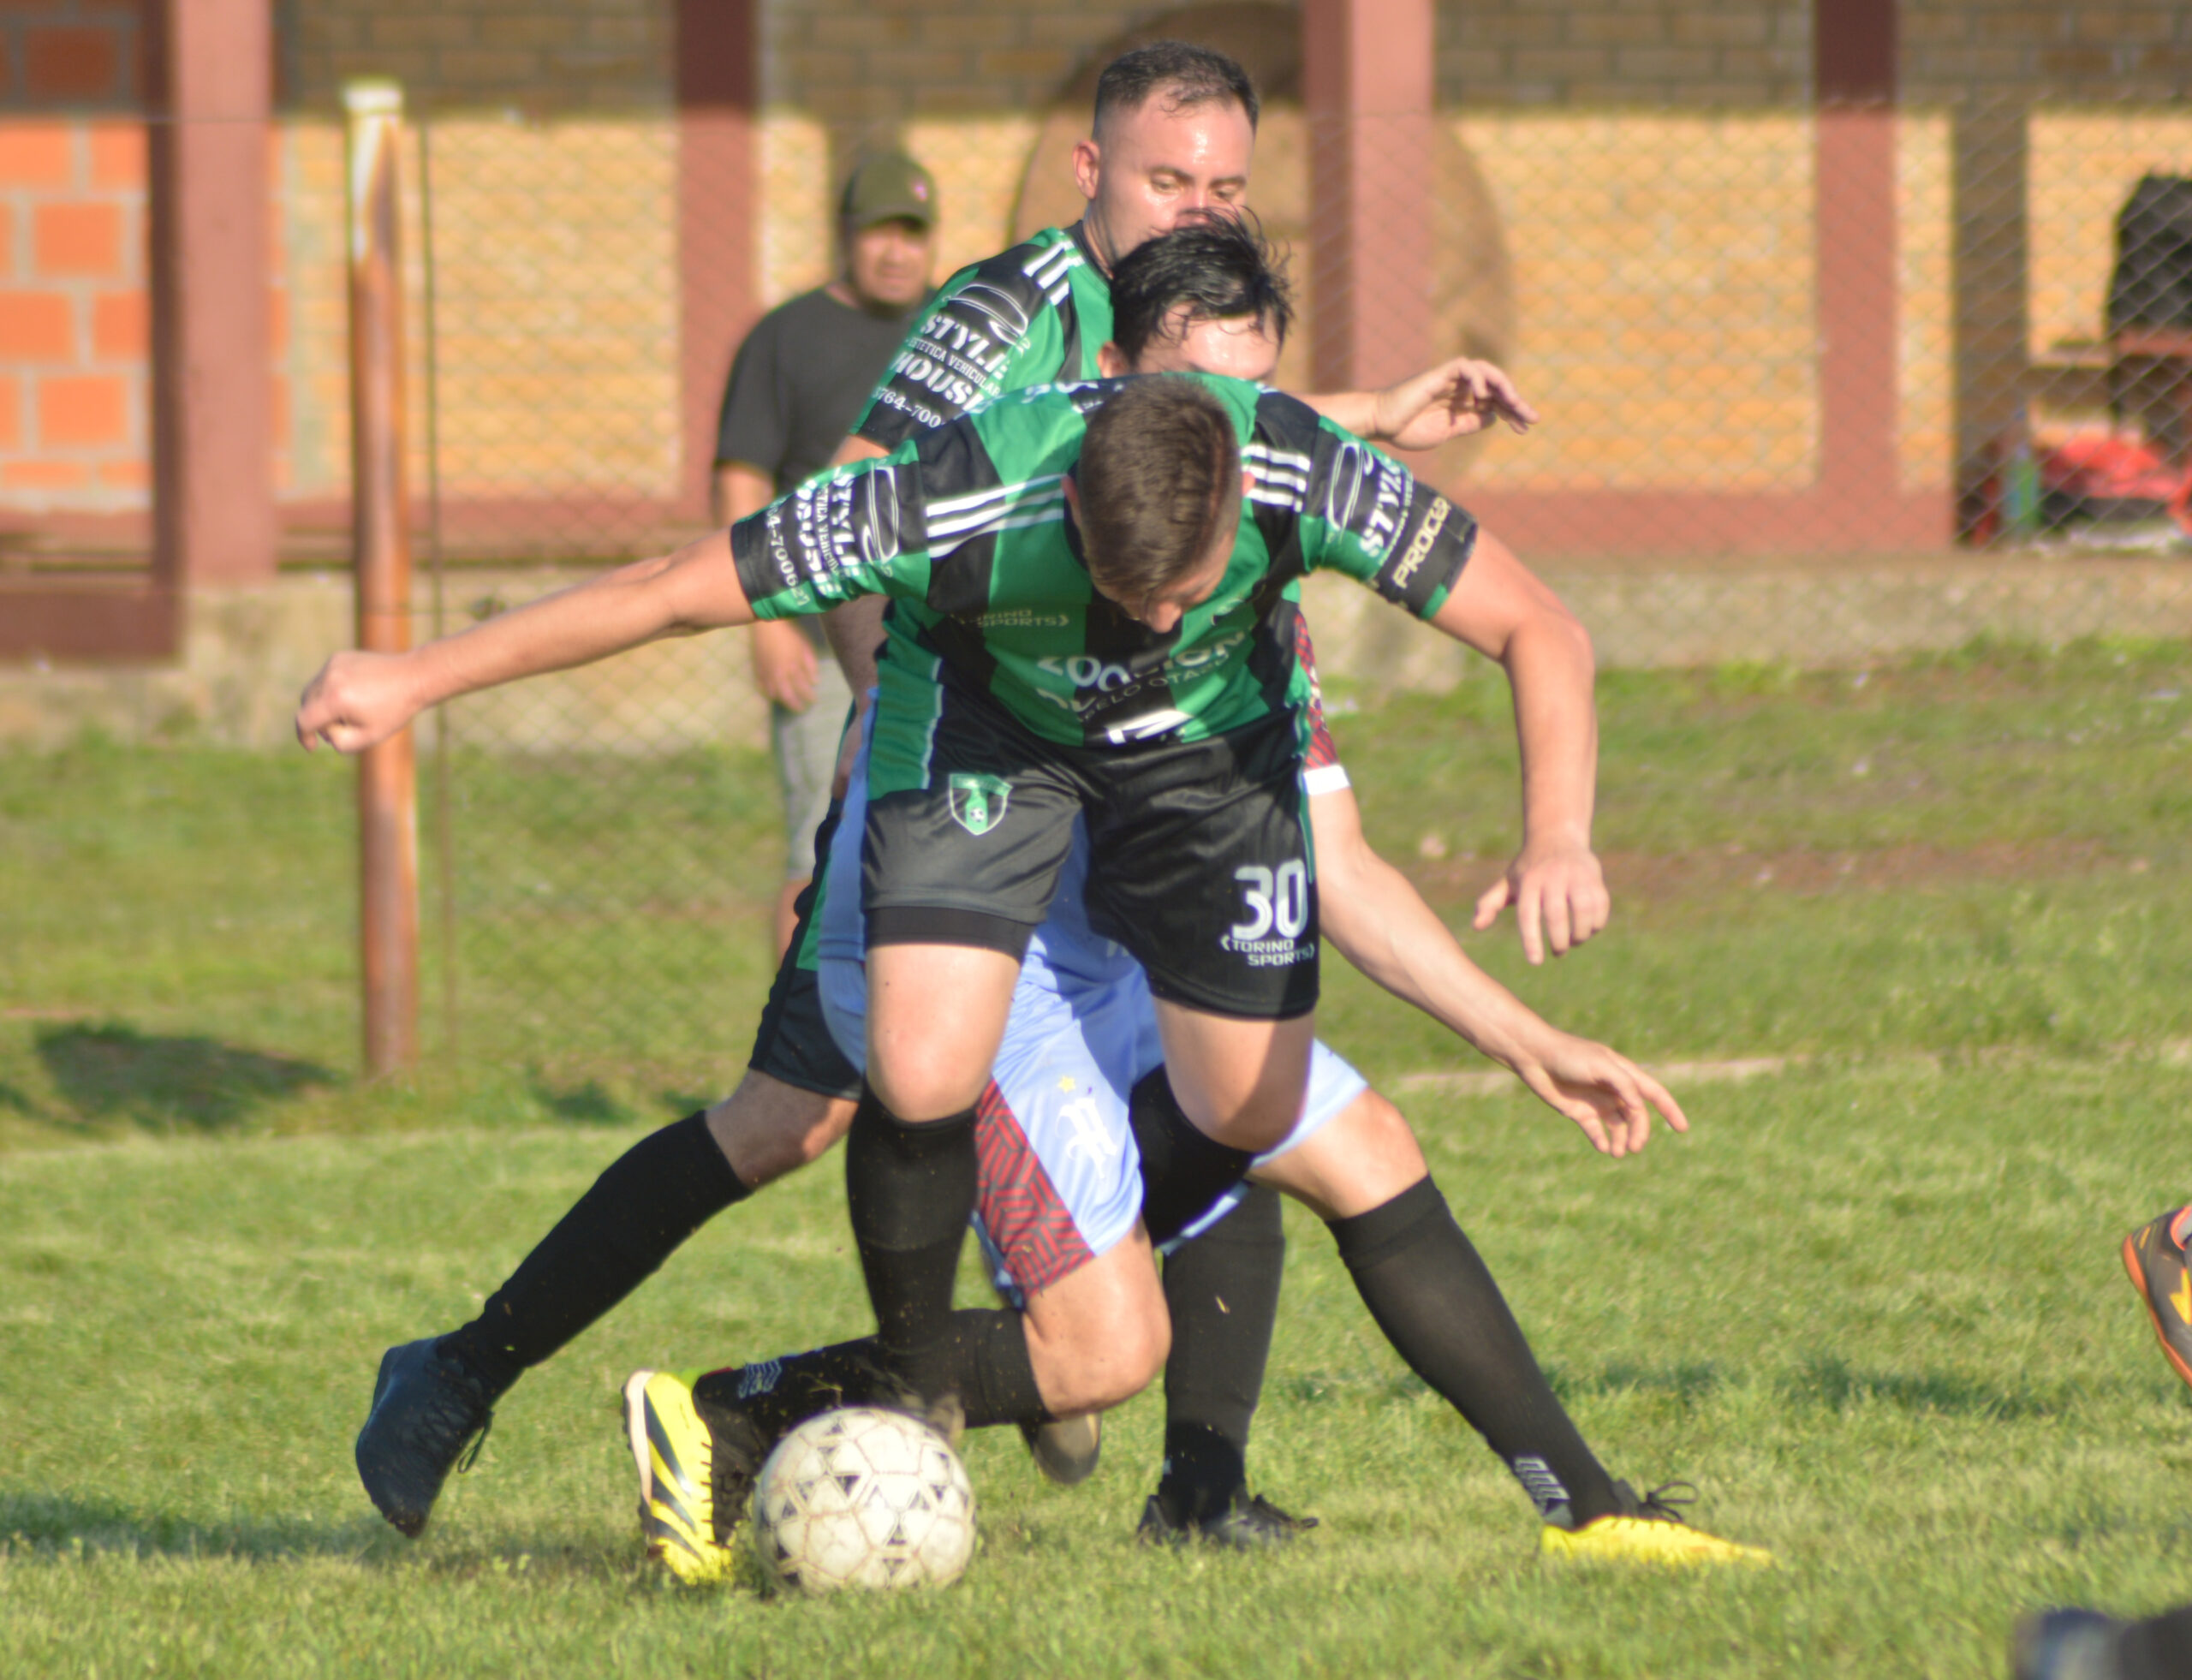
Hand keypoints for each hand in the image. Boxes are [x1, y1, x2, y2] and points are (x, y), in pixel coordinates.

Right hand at [294, 650, 421, 754]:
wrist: (413, 678)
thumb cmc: (394, 711)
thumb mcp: (369, 737)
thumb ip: (339, 742)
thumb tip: (323, 732)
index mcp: (336, 699)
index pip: (304, 720)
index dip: (303, 736)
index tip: (312, 747)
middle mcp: (330, 678)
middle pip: (307, 706)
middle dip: (320, 721)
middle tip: (346, 727)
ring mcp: (333, 664)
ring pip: (313, 691)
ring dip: (323, 705)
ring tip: (352, 711)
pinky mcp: (338, 657)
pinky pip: (324, 679)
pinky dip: (331, 690)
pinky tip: (354, 695)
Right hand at [750, 617, 819, 710]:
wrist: (768, 624)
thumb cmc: (791, 633)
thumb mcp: (806, 647)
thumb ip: (811, 665)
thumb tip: (815, 682)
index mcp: (793, 667)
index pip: (803, 687)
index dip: (809, 696)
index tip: (814, 700)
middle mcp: (779, 673)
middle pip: (787, 695)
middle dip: (795, 704)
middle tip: (801, 709)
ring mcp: (767, 672)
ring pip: (773, 692)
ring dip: (781, 700)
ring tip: (788, 702)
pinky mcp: (757, 668)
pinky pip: (761, 685)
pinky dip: (767, 691)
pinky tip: (772, 694)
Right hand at [1370, 356, 1538, 451]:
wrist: (1381, 423)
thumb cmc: (1407, 429)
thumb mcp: (1448, 431)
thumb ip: (1470, 423)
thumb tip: (1494, 417)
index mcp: (1463, 402)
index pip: (1495, 402)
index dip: (1512, 413)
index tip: (1526, 428)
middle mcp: (1460, 387)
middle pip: (1496, 387)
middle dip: (1515, 401)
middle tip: (1531, 417)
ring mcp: (1450, 379)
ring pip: (1486, 371)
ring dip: (1503, 386)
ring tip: (1513, 402)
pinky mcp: (1438, 373)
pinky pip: (1464, 366)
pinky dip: (1476, 378)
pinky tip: (1481, 397)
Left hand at [1472, 834, 1608, 964]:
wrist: (1556, 836)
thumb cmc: (1529, 868)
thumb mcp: (1507, 882)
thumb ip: (1490, 903)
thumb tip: (1476, 926)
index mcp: (1528, 882)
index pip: (1527, 915)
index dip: (1531, 940)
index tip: (1536, 961)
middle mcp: (1551, 877)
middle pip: (1556, 915)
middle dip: (1559, 941)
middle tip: (1558, 952)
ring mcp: (1575, 875)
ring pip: (1582, 910)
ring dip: (1581, 933)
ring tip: (1574, 941)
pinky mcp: (1593, 876)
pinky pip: (1600, 904)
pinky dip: (1597, 922)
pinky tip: (1589, 929)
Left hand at [1503, 1027, 1686, 1157]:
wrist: (1534, 1056)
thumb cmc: (1568, 1055)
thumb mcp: (1600, 1065)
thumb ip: (1623, 1083)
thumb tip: (1640, 1107)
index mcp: (1623, 1073)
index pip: (1654, 1093)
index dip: (1670, 1110)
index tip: (1683, 1129)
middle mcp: (1613, 1089)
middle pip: (1636, 1115)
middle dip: (1639, 1132)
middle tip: (1634, 1148)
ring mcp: (1596, 1101)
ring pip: (1618, 1126)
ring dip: (1621, 1140)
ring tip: (1617, 1153)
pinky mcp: (1578, 1111)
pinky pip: (1595, 1131)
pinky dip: (1601, 1141)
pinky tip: (1602, 1147)